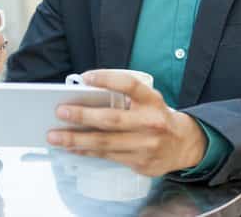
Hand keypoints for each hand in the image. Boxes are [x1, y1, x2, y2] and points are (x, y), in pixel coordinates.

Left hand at [46, 69, 207, 176]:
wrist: (184, 145)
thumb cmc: (156, 117)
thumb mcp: (148, 100)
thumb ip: (124, 97)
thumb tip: (86, 97)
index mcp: (152, 100)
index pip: (129, 85)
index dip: (107, 79)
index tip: (86, 77)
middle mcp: (151, 122)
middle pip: (111, 119)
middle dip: (82, 115)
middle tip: (60, 111)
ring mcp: (146, 145)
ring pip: (105, 143)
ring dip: (76, 139)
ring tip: (55, 135)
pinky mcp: (141, 163)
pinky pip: (108, 157)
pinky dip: (87, 151)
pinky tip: (72, 147)